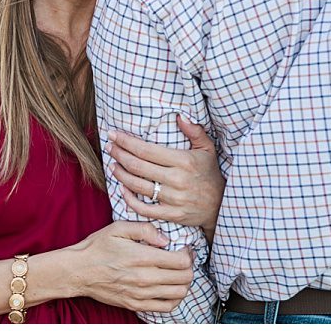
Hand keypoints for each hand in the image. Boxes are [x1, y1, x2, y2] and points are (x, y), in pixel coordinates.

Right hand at [69, 220, 193, 312]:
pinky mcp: (136, 305)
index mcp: (142, 257)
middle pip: (184, 278)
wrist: (78, 271)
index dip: (188, 253)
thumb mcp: (118, 228)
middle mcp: (144, 278)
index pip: (181, 261)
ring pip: (179, 293)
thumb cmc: (98, 247)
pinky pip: (166, 307)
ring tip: (177, 273)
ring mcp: (141, 295)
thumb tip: (165, 239)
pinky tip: (169, 287)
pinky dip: (174, 298)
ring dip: (184, 282)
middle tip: (183, 259)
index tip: (183, 248)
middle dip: (189, 267)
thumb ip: (145, 229)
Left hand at [107, 115, 224, 239]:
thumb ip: (195, 131)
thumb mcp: (208, 149)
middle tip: (109, 147)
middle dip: (119, 155)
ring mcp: (173, 199)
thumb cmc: (210, 173)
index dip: (126, 142)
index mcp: (183, 161)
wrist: (221, 205)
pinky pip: (144, 209)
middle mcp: (177, 180)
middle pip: (138, 166)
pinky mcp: (171, 215)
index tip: (114, 135)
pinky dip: (129, 199)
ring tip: (113, 165)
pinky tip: (122, 189)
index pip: (147, 150)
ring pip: (138, 187)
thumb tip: (180, 115)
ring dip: (121, 175)